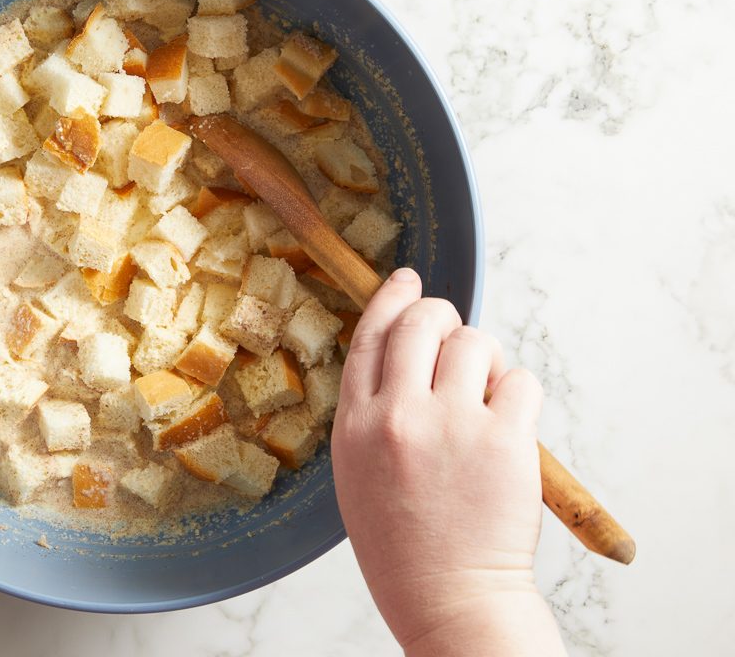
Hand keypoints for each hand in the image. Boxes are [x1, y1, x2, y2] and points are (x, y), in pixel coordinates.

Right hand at [330, 268, 564, 655]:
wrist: (449, 597)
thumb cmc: (403, 542)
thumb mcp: (358, 472)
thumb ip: (373, 412)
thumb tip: (407, 355)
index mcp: (356, 425)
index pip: (370, 336)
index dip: (390, 300)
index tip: (406, 280)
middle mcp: (398, 416)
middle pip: (422, 322)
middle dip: (443, 317)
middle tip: (456, 337)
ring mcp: (452, 425)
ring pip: (475, 342)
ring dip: (485, 360)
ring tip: (484, 399)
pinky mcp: (504, 440)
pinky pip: (520, 380)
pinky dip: (519, 393)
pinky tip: (508, 425)